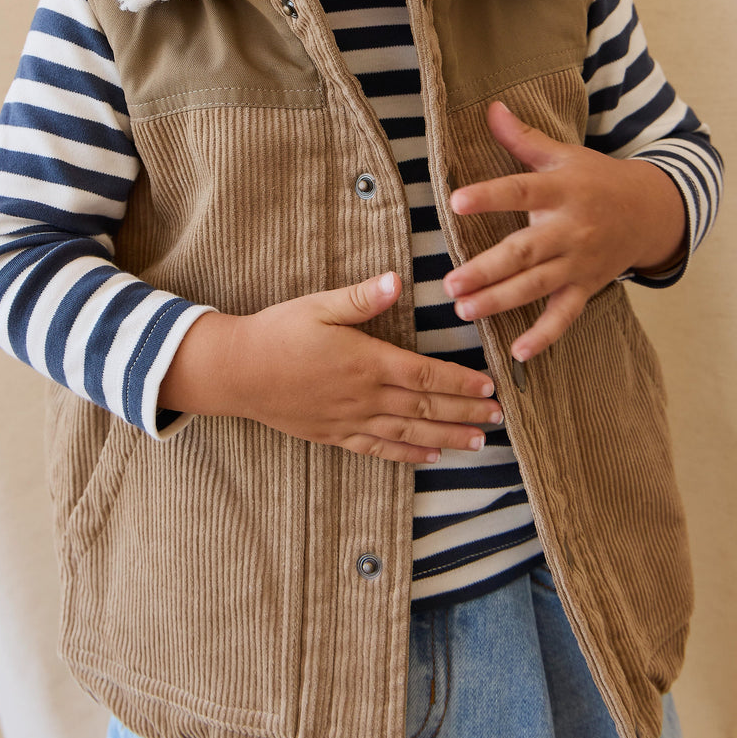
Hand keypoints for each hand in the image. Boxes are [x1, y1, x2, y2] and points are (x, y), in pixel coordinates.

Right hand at [158, 271, 502, 463]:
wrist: (236, 372)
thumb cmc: (277, 332)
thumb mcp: (318, 306)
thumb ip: (361, 298)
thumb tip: (397, 281)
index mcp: (366, 361)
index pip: (425, 376)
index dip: (460, 383)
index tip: (490, 387)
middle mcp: (364, 396)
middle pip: (426, 409)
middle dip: (466, 413)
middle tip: (499, 419)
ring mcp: (350, 420)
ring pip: (410, 435)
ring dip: (448, 438)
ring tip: (479, 443)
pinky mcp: (335, 435)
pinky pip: (379, 449)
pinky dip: (409, 455)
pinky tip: (431, 456)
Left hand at [442, 101, 685, 360]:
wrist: (649, 211)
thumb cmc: (596, 179)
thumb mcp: (564, 154)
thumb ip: (523, 138)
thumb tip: (490, 107)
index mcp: (561, 190)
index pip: (521, 191)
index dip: (490, 196)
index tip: (456, 201)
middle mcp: (570, 229)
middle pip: (524, 251)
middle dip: (487, 269)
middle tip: (450, 283)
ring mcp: (579, 262)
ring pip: (537, 285)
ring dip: (500, 300)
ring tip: (463, 310)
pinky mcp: (586, 287)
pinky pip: (565, 315)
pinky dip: (544, 335)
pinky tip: (518, 352)